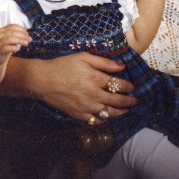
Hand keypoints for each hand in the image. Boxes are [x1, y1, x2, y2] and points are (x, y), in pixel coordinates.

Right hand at [0, 25, 31, 66]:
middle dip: (23, 35)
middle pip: (13, 32)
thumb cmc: (2, 47)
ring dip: (20, 41)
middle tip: (30, 39)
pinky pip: (6, 48)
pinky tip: (18, 49)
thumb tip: (26, 34)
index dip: (21, 29)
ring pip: (10, 39)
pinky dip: (13, 47)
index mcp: (1, 30)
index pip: (12, 26)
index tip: (27, 33)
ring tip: (26, 43)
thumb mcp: (7, 39)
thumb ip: (14, 35)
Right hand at [12, 52, 136, 122]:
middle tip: (135, 101)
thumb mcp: (84, 57)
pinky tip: (108, 116)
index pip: (119, 85)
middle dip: (129, 102)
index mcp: (96, 79)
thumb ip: (104, 62)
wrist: (42, 80)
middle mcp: (93, 95)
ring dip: (120, 113)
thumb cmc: (63, 65)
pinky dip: (104, 119)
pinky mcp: (78, 115)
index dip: (128, 87)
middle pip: (117, 102)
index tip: (132, 87)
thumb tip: (122, 66)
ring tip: (127, 110)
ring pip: (108, 114)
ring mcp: (85, 107)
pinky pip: (96, 121)